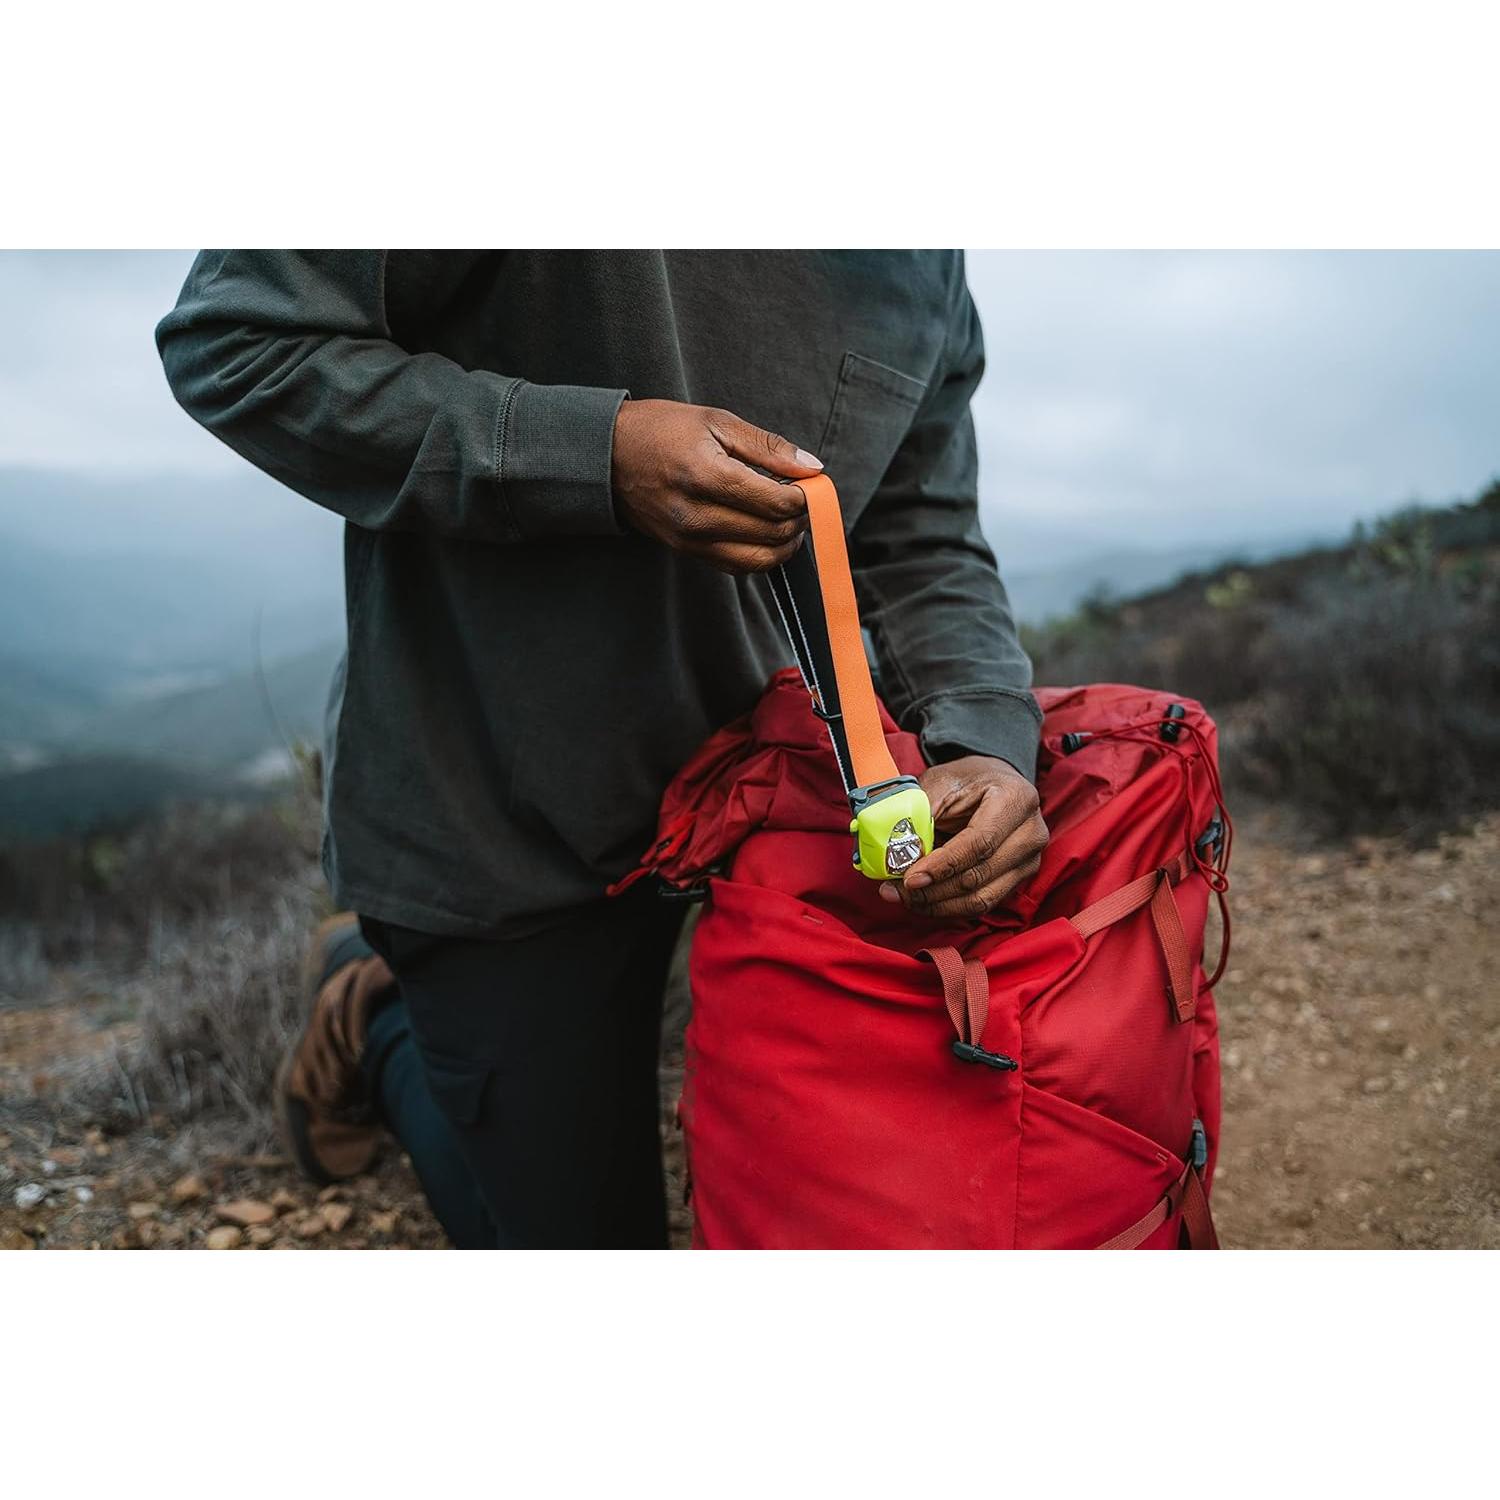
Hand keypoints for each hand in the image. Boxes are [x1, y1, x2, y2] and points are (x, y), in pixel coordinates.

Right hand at [612, 399, 823, 573]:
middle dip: (799, 519)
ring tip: (788, 519)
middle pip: (773, 533)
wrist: (606, 457)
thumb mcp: (715, 421)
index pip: (776, 502)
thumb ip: (767, 446)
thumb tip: (811, 467)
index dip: (804, 496)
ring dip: (785, 543)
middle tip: (802, 500)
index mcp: (706, 475)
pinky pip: (737, 566)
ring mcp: (691, 539)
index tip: (808, 483)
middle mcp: (698, 515)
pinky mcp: (686, 552)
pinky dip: (761, 554)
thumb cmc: (660, 431)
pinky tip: (765, 533)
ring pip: (759, 559)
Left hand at [879, 756, 1047, 918]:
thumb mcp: (941, 783)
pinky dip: (949, 907)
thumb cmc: (966, 782)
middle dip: (933, 890)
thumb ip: (921, 814)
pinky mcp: (1019, 879)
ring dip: (938, 904)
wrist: (993, 783)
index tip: (910, 878)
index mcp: (1016, 799)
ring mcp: (1029, 860)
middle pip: (979, 875)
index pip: (979, 842)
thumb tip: (896, 852)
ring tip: (904, 898)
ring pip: (982, 898)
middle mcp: (1030, 833)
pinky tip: (923, 901)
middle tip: (894, 891)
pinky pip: (983, 904)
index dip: (942, 865)